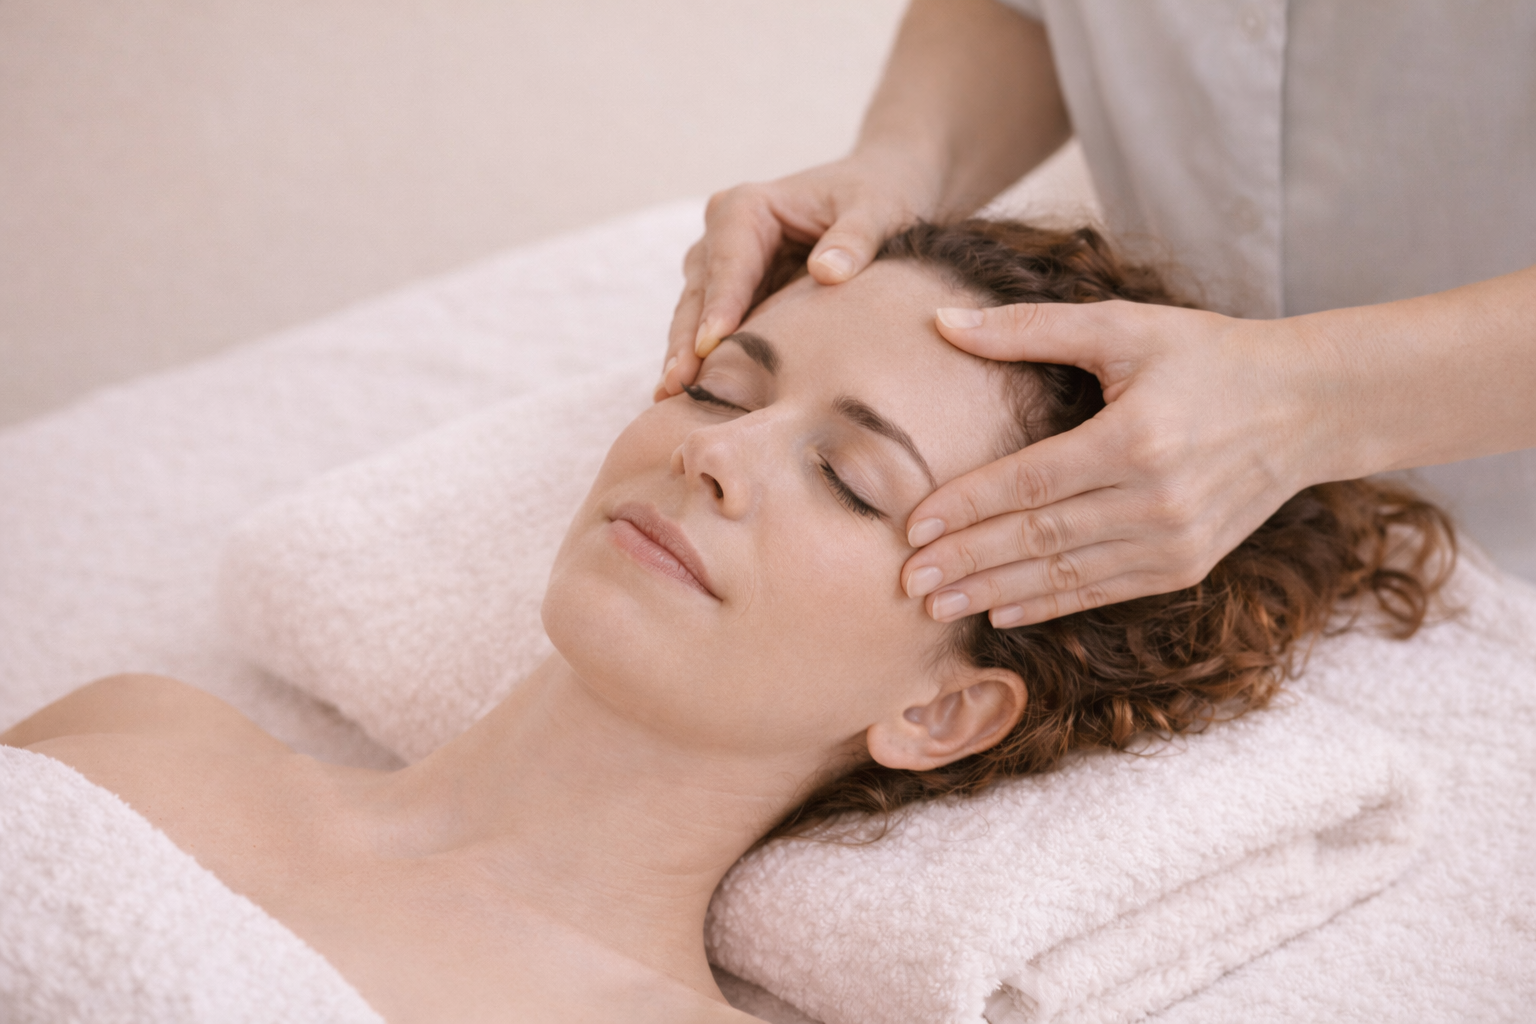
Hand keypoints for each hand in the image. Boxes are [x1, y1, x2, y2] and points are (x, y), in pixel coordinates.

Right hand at [655, 150, 943, 400]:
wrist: (879, 191)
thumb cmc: (876, 196)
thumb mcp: (877, 210)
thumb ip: (855, 238)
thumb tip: (827, 273)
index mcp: (748, 207)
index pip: (728, 262)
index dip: (719, 304)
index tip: (710, 344)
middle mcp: (722, 233)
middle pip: (699, 293)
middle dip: (686, 340)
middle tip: (676, 386)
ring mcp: (721, 265)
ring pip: (693, 315)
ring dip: (683, 355)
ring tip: (672, 396)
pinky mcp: (731, 293)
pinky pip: (710, 329)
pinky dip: (701, 360)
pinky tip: (690, 395)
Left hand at [901, 301, 1334, 626]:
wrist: (1309, 405)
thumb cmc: (1208, 355)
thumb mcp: (1125, 326)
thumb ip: (1031, 328)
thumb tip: (941, 320)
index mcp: (1135, 439)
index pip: (1029, 483)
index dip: (967, 507)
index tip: (911, 526)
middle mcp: (1156, 500)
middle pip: (1038, 538)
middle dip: (966, 562)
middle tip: (905, 581)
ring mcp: (1174, 542)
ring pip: (1065, 576)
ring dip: (995, 594)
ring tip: (936, 606)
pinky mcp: (1186, 566)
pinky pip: (1102, 591)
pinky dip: (1048, 605)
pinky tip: (1000, 612)